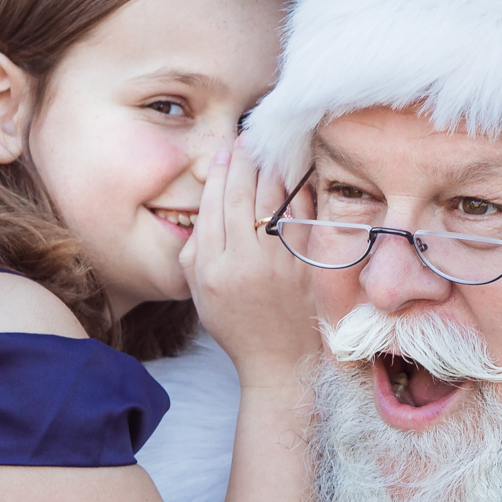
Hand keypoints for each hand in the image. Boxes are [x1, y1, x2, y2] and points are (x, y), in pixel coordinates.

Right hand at [179, 139, 318, 389]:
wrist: (279, 363)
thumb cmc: (236, 326)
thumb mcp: (200, 293)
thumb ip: (193, 251)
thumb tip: (204, 203)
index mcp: (213, 269)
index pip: (214, 206)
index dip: (219, 174)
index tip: (224, 153)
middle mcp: (245, 263)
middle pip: (242, 196)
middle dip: (244, 161)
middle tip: (248, 138)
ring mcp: (280, 264)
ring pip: (273, 200)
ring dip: (270, 167)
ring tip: (268, 148)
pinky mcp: (308, 266)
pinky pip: (302, 217)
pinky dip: (298, 191)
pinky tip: (295, 174)